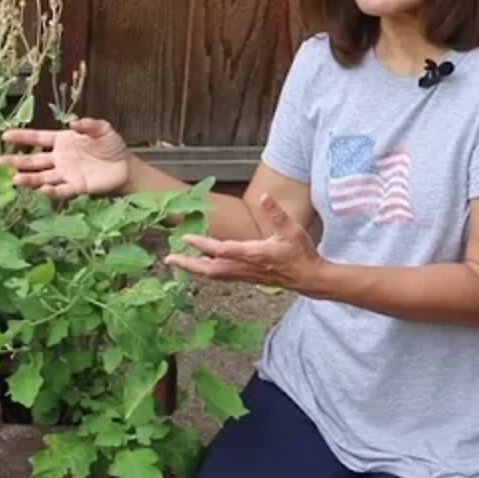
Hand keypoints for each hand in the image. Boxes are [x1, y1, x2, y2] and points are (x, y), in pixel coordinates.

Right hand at [0, 118, 130, 199]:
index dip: (21, 137)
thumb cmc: (111, 146)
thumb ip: (88, 125)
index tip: (4, 136)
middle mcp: (59, 159)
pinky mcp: (76, 187)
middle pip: (33, 161)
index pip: (37, 139)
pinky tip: (42, 189)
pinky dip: (52, 190)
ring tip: (14, 179)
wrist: (126, 167)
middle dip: (15, 161)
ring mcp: (66, 174)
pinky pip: (61, 190)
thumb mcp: (102, 129)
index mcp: (62, 142)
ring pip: (42, 177)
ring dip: (28, 179)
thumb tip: (73, 122)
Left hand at [164, 193, 326, 295]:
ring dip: (194, 269)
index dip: (204, 246)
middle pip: (212, 269)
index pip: (224, 250)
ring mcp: (245, 275)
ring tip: (176, 261)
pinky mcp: (246, 278)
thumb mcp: (293, 230)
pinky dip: (205, 271)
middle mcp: (246, 267)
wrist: (310, 279)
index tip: (187, 239)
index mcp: (256, 253)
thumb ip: (276, 214)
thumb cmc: (301, 254)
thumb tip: (264, 197)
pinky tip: (196, 266)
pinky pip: (221, 276)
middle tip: (169, 259)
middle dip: (189, 264)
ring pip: (214, 275)